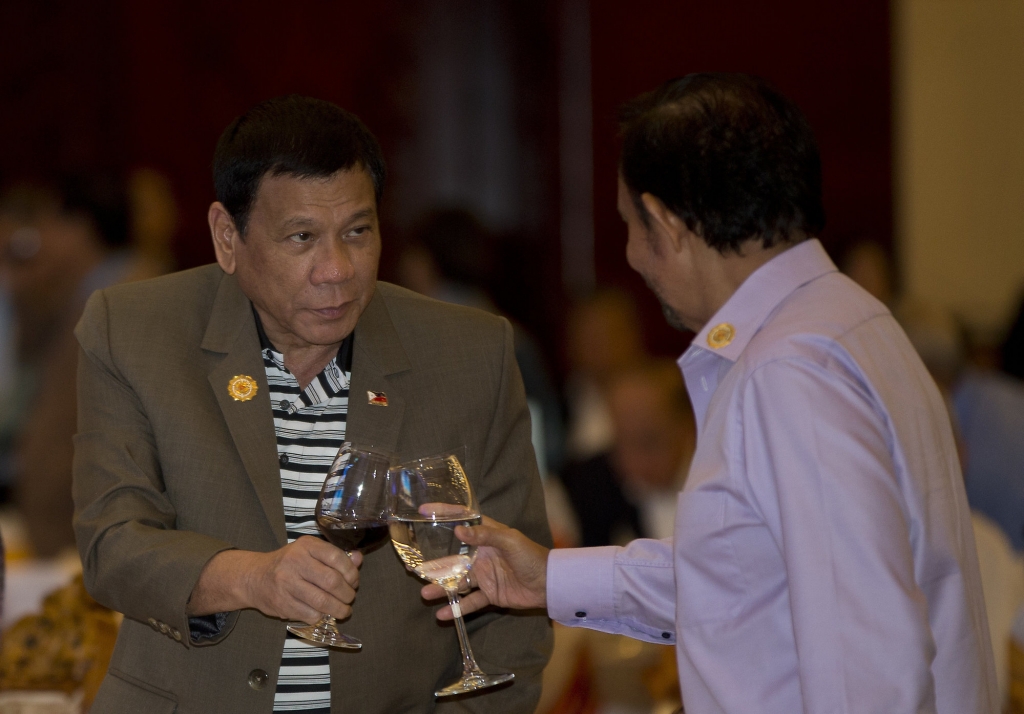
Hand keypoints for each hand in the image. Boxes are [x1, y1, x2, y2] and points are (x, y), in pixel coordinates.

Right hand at [189, 537, 362, 624]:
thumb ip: (335, 556)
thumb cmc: (289, 564)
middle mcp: (295, 562)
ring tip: (344, 611)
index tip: (354, 581)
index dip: (351, 572)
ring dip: (338, 609)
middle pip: (331, 582)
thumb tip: (359, 559)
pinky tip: (324, 614)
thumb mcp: (310, 552)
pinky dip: (322, 616)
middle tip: (350, 598)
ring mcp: (286, 583)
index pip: (336, 558)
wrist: (254, 577)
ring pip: (322, 601)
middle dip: (347, 594)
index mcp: (306, 546)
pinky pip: (310, 614)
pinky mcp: (281, 603)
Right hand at [420, 516, 548, 619]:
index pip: (461, 521)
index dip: (443, 514)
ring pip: (457, 582)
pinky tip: (442, 615)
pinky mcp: (489, 594)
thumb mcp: (509, 540)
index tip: (423, 509)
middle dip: (434, 565)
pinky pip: (470, 602)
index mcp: (486, 536)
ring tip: (425, 594)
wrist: (550, 584)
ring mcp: (484, 575)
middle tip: (414, 569)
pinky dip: (457, 609)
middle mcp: (481, 554)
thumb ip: (484, 535)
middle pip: (452, 559)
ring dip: (442, 589)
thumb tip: (458, 529)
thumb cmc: (532, 556)